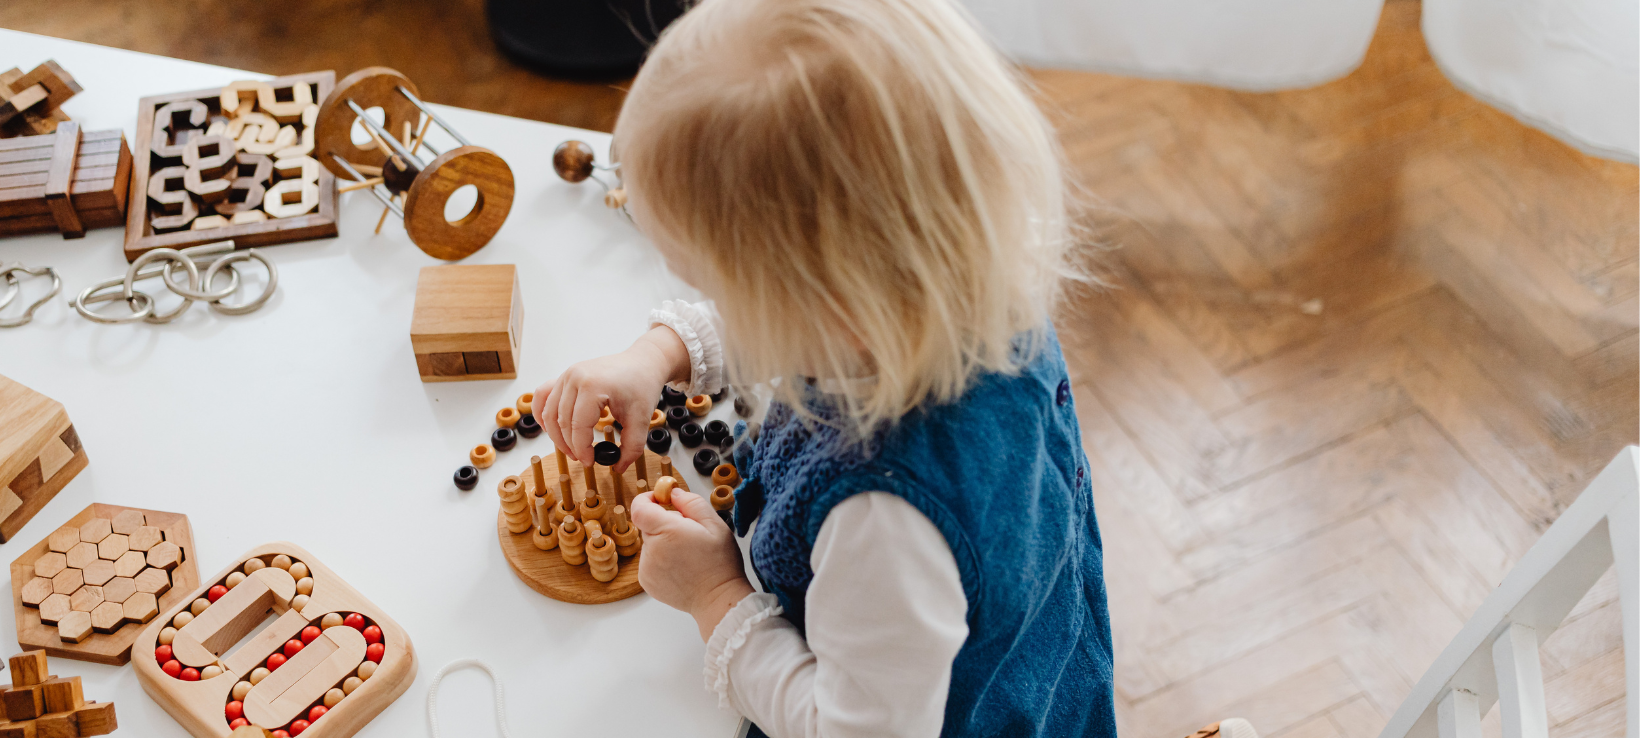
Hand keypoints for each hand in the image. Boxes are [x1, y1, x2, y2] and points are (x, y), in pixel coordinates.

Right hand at [532, 327, 690, 471]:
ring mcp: (567, 374)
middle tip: (582, 458)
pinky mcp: (565, 375)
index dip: (582, 449)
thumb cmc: (642, 385)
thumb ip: (631, 447)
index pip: (578, 427)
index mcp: (593, 386)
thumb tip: (617, 467)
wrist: (643, 362)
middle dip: (570, 445)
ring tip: (570, 449)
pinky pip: (543, 396)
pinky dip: (542, 414)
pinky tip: (550, 429)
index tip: (590, 462)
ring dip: (556, 435)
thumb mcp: (641, 420)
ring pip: (549, 412)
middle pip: (562, 422)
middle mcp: (575, 377)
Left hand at [631, 488, 754, 641]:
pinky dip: (661, 560)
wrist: (718, 599)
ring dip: (663, 543)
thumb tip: (673, 494)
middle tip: (688, 534)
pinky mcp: (646, 582)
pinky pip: (649, 561)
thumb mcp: (715, 524)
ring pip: (650, 544)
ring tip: (687, 555)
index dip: (647, 499)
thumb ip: (691, 503)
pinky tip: (681, 567)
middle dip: (664, 524)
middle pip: (648, 526)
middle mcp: (652, 550)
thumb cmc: (720, 564)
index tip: (661, 500)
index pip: (639, 507)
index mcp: (667, 531)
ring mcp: (647, 568)